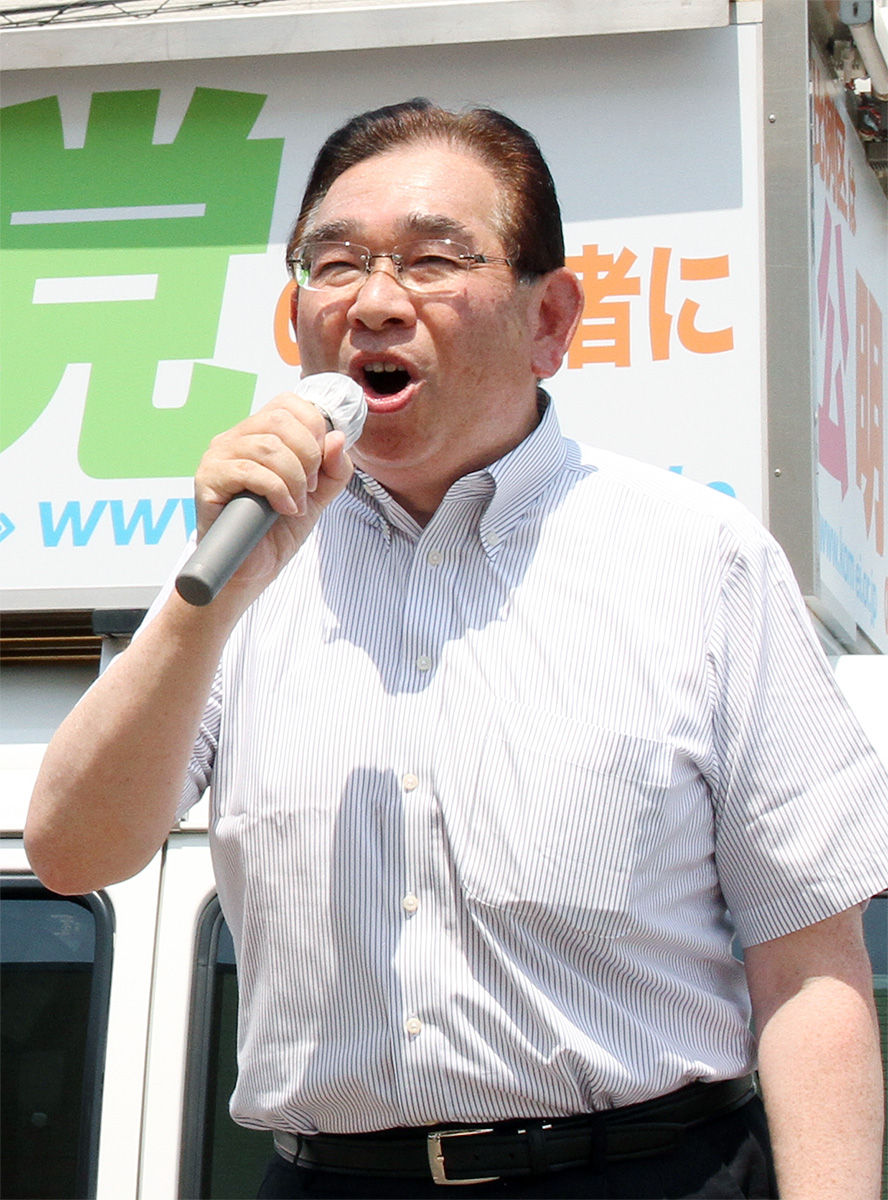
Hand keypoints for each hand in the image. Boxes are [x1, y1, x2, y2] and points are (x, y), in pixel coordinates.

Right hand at [193, 390, 353, 603]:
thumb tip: (337, 437)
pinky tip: (283, 509)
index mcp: (258, 434)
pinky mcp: (207, 479)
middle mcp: (235, 438)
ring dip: (294, 478)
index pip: (287, 403)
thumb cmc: (277, 531)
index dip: (313, 427)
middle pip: (280, 420)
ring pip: (268, 446)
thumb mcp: (317, 496)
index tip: (319, 464)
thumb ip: (334, 468)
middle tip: (310, 488)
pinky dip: (278, 491)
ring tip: (296, 503)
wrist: (251, 570)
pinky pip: (250, 470)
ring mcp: (218, 456)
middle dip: (308, 455)